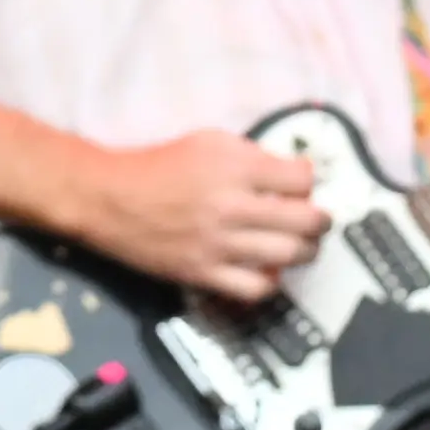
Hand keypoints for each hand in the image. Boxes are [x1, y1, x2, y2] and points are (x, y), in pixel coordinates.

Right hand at [79, 129, 329, 304]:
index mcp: (234, 166)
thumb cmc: (158, 166)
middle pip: (306, 220)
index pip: (301, 179)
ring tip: (298, 245)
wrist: (109, 198)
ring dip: (304, 250)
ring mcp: (220, 243)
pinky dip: (271, 281)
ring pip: (291, 255)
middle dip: (320, 219)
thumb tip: (295, 173)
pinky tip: (266, 269)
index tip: (301, 185)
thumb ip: (252, 155)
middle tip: (315, 219)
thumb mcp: (208, 141)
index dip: (307, 182)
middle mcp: (231, 204)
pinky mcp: (205, 273)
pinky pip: (257, 288)